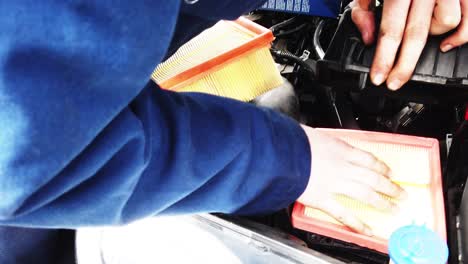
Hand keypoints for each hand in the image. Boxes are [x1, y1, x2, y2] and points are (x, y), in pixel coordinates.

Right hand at [297, 126, 406, 234]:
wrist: (282, 153)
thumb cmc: (292, 140)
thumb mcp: (311, 133)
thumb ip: (320, 141)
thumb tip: (317, 141)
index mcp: (340, 149)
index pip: (368, 159)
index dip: (381, 166)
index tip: (389, 171)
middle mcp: (343, 167)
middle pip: (373, 178)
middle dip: (389, 187)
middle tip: (400, 193)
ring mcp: (335, 185)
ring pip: (365, 194)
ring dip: (381, 202)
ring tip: (392, 209)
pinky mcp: (323, 199)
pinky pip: (343, 213)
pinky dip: (356, 223)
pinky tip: (367, 229)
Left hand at [351, 0, 467, 90]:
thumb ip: (363, 7)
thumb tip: (368, 36)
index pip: (390, 29)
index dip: (384, 58)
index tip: (378, 77)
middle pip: (417, 34)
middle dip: (404, 65)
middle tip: (395, 82)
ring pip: (446, 24)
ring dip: (432, 36)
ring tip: (419, 36)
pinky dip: (463, 34)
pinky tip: (448, 44)